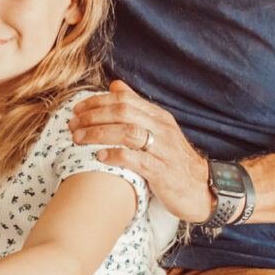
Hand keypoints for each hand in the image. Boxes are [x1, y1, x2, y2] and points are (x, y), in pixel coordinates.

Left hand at [70, 80, 212, 221]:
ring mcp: (164, 150)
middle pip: (123, 113)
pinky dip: (116, 156)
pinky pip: (137, 160)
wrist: (202, 189)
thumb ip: (137, 108)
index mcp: (159, 117)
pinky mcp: (163, 172)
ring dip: (98, 134)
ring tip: (78, 139)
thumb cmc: (173, 160)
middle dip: (93, 116)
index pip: (124, 100)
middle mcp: (162, 130)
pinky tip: (100, 157)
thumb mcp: (158, 130)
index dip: (97, 102)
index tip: (77, 109)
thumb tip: (115, 85)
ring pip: (128, 133)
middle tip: (72, 125)